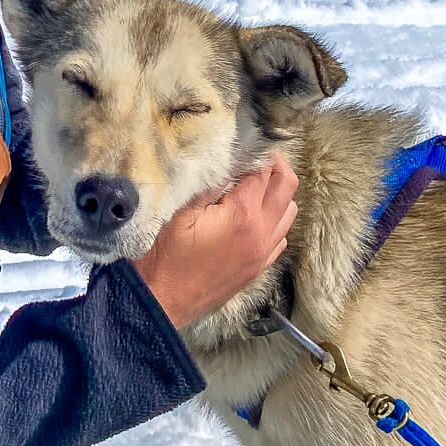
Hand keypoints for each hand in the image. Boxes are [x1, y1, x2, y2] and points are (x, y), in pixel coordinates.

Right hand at [133, 154, 298, 328]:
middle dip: (275, 167)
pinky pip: (279, 238)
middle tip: (256, 157)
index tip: (245, 142)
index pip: (263, 171)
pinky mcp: (256, 270)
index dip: (256, 152)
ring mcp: (262, 255)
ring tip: (253, 186)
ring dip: (277, 195)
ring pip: (288, 214)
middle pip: (287, 187)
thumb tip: (227, 160)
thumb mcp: (178, 211)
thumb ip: (208, 183)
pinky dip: (273, 222)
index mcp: (243, 215)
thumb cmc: (160, 257)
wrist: (157, 303)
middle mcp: (261, 234)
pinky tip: (251, 218)